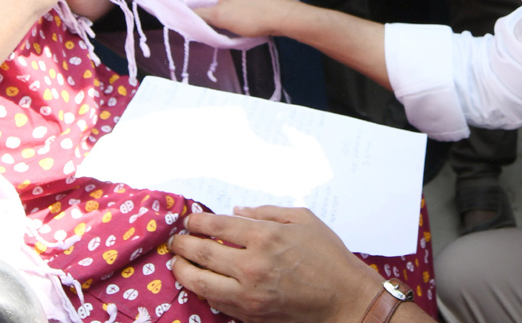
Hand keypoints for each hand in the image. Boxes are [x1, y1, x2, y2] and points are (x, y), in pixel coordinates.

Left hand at [170, 207, 381, 322]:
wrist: (346, 300)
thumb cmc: (329, 256)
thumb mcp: (303, 219)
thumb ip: (267, 211)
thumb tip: (238, 210)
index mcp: (265, 236)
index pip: (218, 225)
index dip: (198, 222)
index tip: (189, 221)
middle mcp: (252, 265)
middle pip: (204, 253)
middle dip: (183, 245)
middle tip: (175, 242)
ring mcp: (250, 294)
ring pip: (203, 283)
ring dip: (184, 272)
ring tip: (177, 264)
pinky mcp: (252, 315)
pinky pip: (218, 303)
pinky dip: (204, 292)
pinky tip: (200, 284)